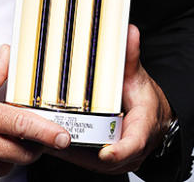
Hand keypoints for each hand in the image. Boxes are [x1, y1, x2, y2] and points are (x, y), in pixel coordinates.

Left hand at [49, 25, 173, 173]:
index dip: (120, 150)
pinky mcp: (101, 161)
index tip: (105, 152)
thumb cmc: (143, 100)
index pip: (133, 143)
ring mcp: (116, 158)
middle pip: (105, 156)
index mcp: (142, 128)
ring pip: (90, 160)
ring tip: (42, 137)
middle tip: (51, 135)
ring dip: (67, 151)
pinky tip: (43, 141)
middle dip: (78, 149)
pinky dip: (64, 151)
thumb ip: (130, 57)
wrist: (151, 118)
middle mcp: (130, 149)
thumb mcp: (136, 77)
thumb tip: (129, 32)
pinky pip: (82, 159)